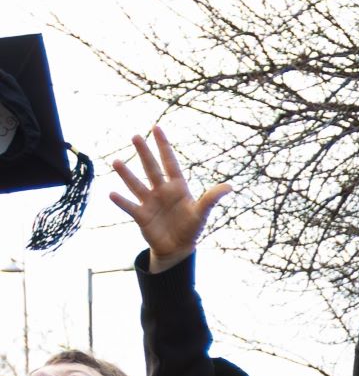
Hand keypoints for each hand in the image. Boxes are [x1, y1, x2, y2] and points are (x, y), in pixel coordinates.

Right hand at [108, 128, 231, 272]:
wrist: (178, 247)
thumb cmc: (191, 227)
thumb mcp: (202, 212)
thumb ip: (211, 199)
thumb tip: (230, 187)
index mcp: (177, 186)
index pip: (170, 161)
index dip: (163, 145)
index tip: (156, 127)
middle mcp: (161, 191)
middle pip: (151, 168)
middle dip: (144, 153)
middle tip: (135, 136)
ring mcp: (150, 202)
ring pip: (136, 185)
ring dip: (126, 174)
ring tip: (116, 162)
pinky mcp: (141, 216)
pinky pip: (130, 207)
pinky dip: (122, 201)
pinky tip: (112, 193)